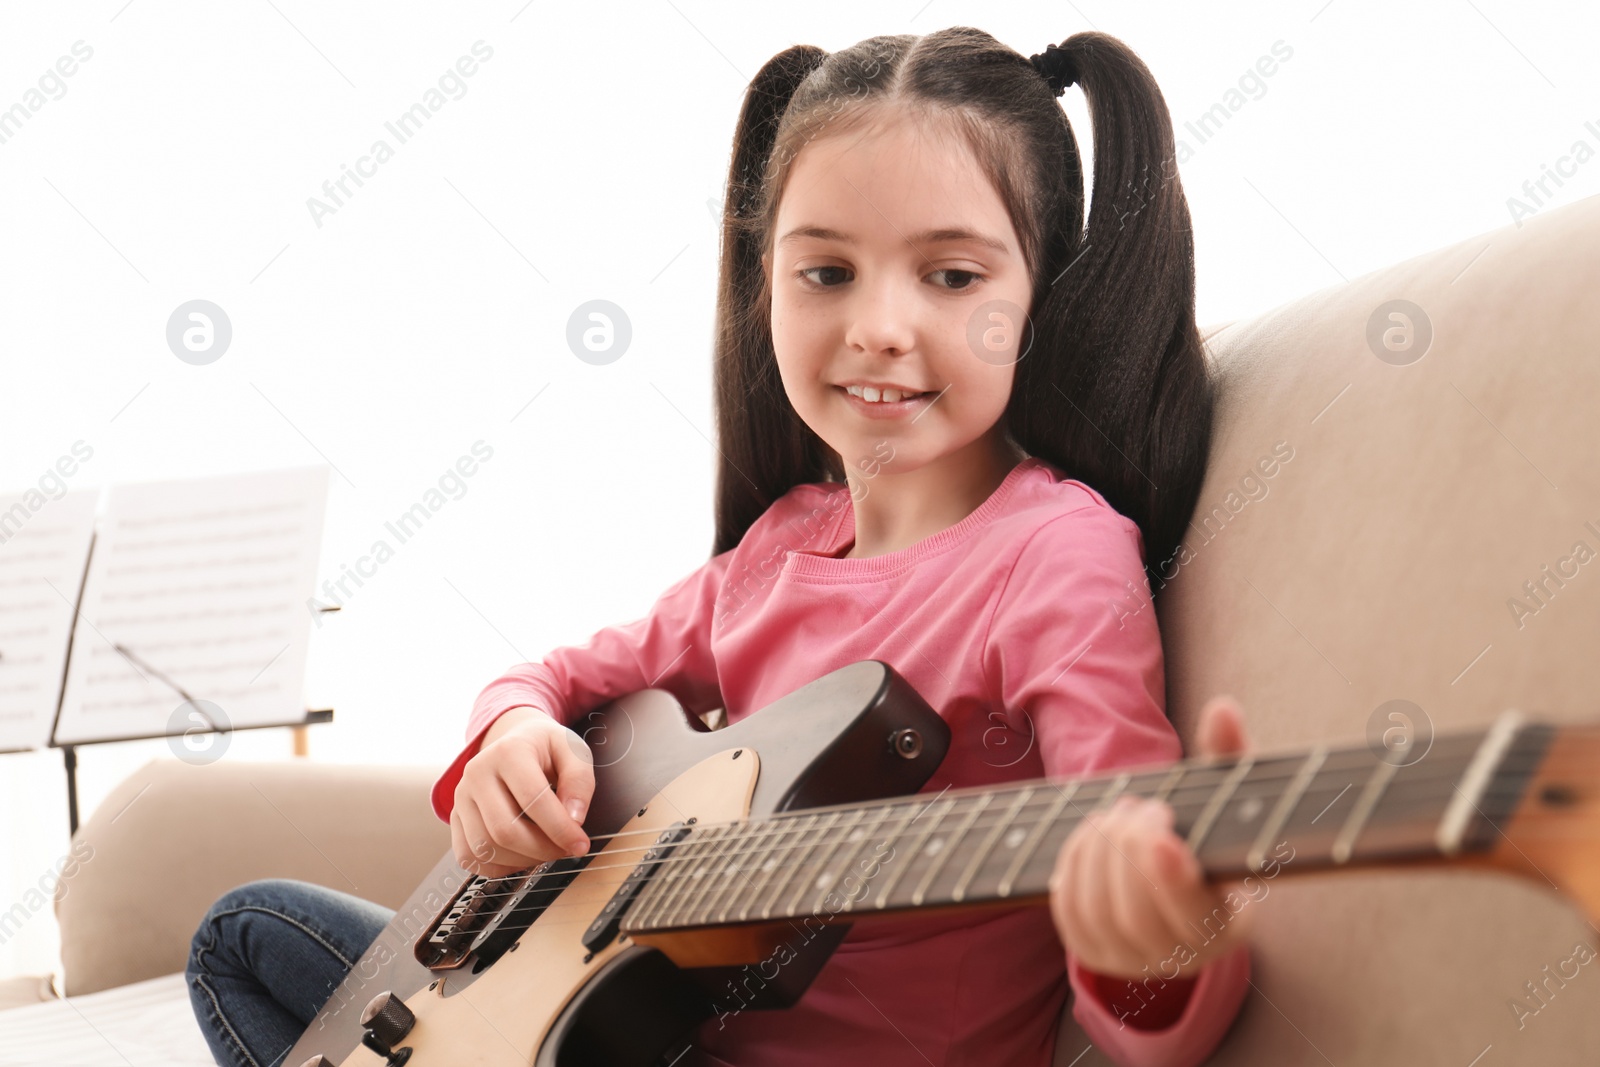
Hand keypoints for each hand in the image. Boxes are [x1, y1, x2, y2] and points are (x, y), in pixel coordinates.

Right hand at [450, 707, 595, 877]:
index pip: (532, 799)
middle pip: (505, 830)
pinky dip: (499, 867)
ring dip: (523, 860)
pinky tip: (521, 855)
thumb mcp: (573, 751)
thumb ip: (579, 781)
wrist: (514, 740)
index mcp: (508, 751)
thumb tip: (574, 819)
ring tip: (546, 849)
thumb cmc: (545, 749)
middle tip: (565, 849)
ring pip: (486, 848)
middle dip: (542, 849)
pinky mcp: (456, 817)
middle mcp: (477, 773)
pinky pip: (470, 857)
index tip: (580, 844)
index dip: (560, 829)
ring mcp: (462, 797)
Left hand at [1048, 694, 1253, 980]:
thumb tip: (1223, 709)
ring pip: (1096, 910)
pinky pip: (1068, 912)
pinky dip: (1073, 864)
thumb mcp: (1227, 799)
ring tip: (1118, 815)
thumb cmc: (1209, 834)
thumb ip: (1228, 757)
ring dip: (1100, 850)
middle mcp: (1180, 957)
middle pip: (1136, 911)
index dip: (1174, 880)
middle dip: (1131, 847)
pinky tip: (1093, 834)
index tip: (1162, 839)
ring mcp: (1131, 960)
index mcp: (1224, 925)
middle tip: (1145, 805)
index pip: (1195, 915)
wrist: (1178, 891)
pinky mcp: (1093, 952)